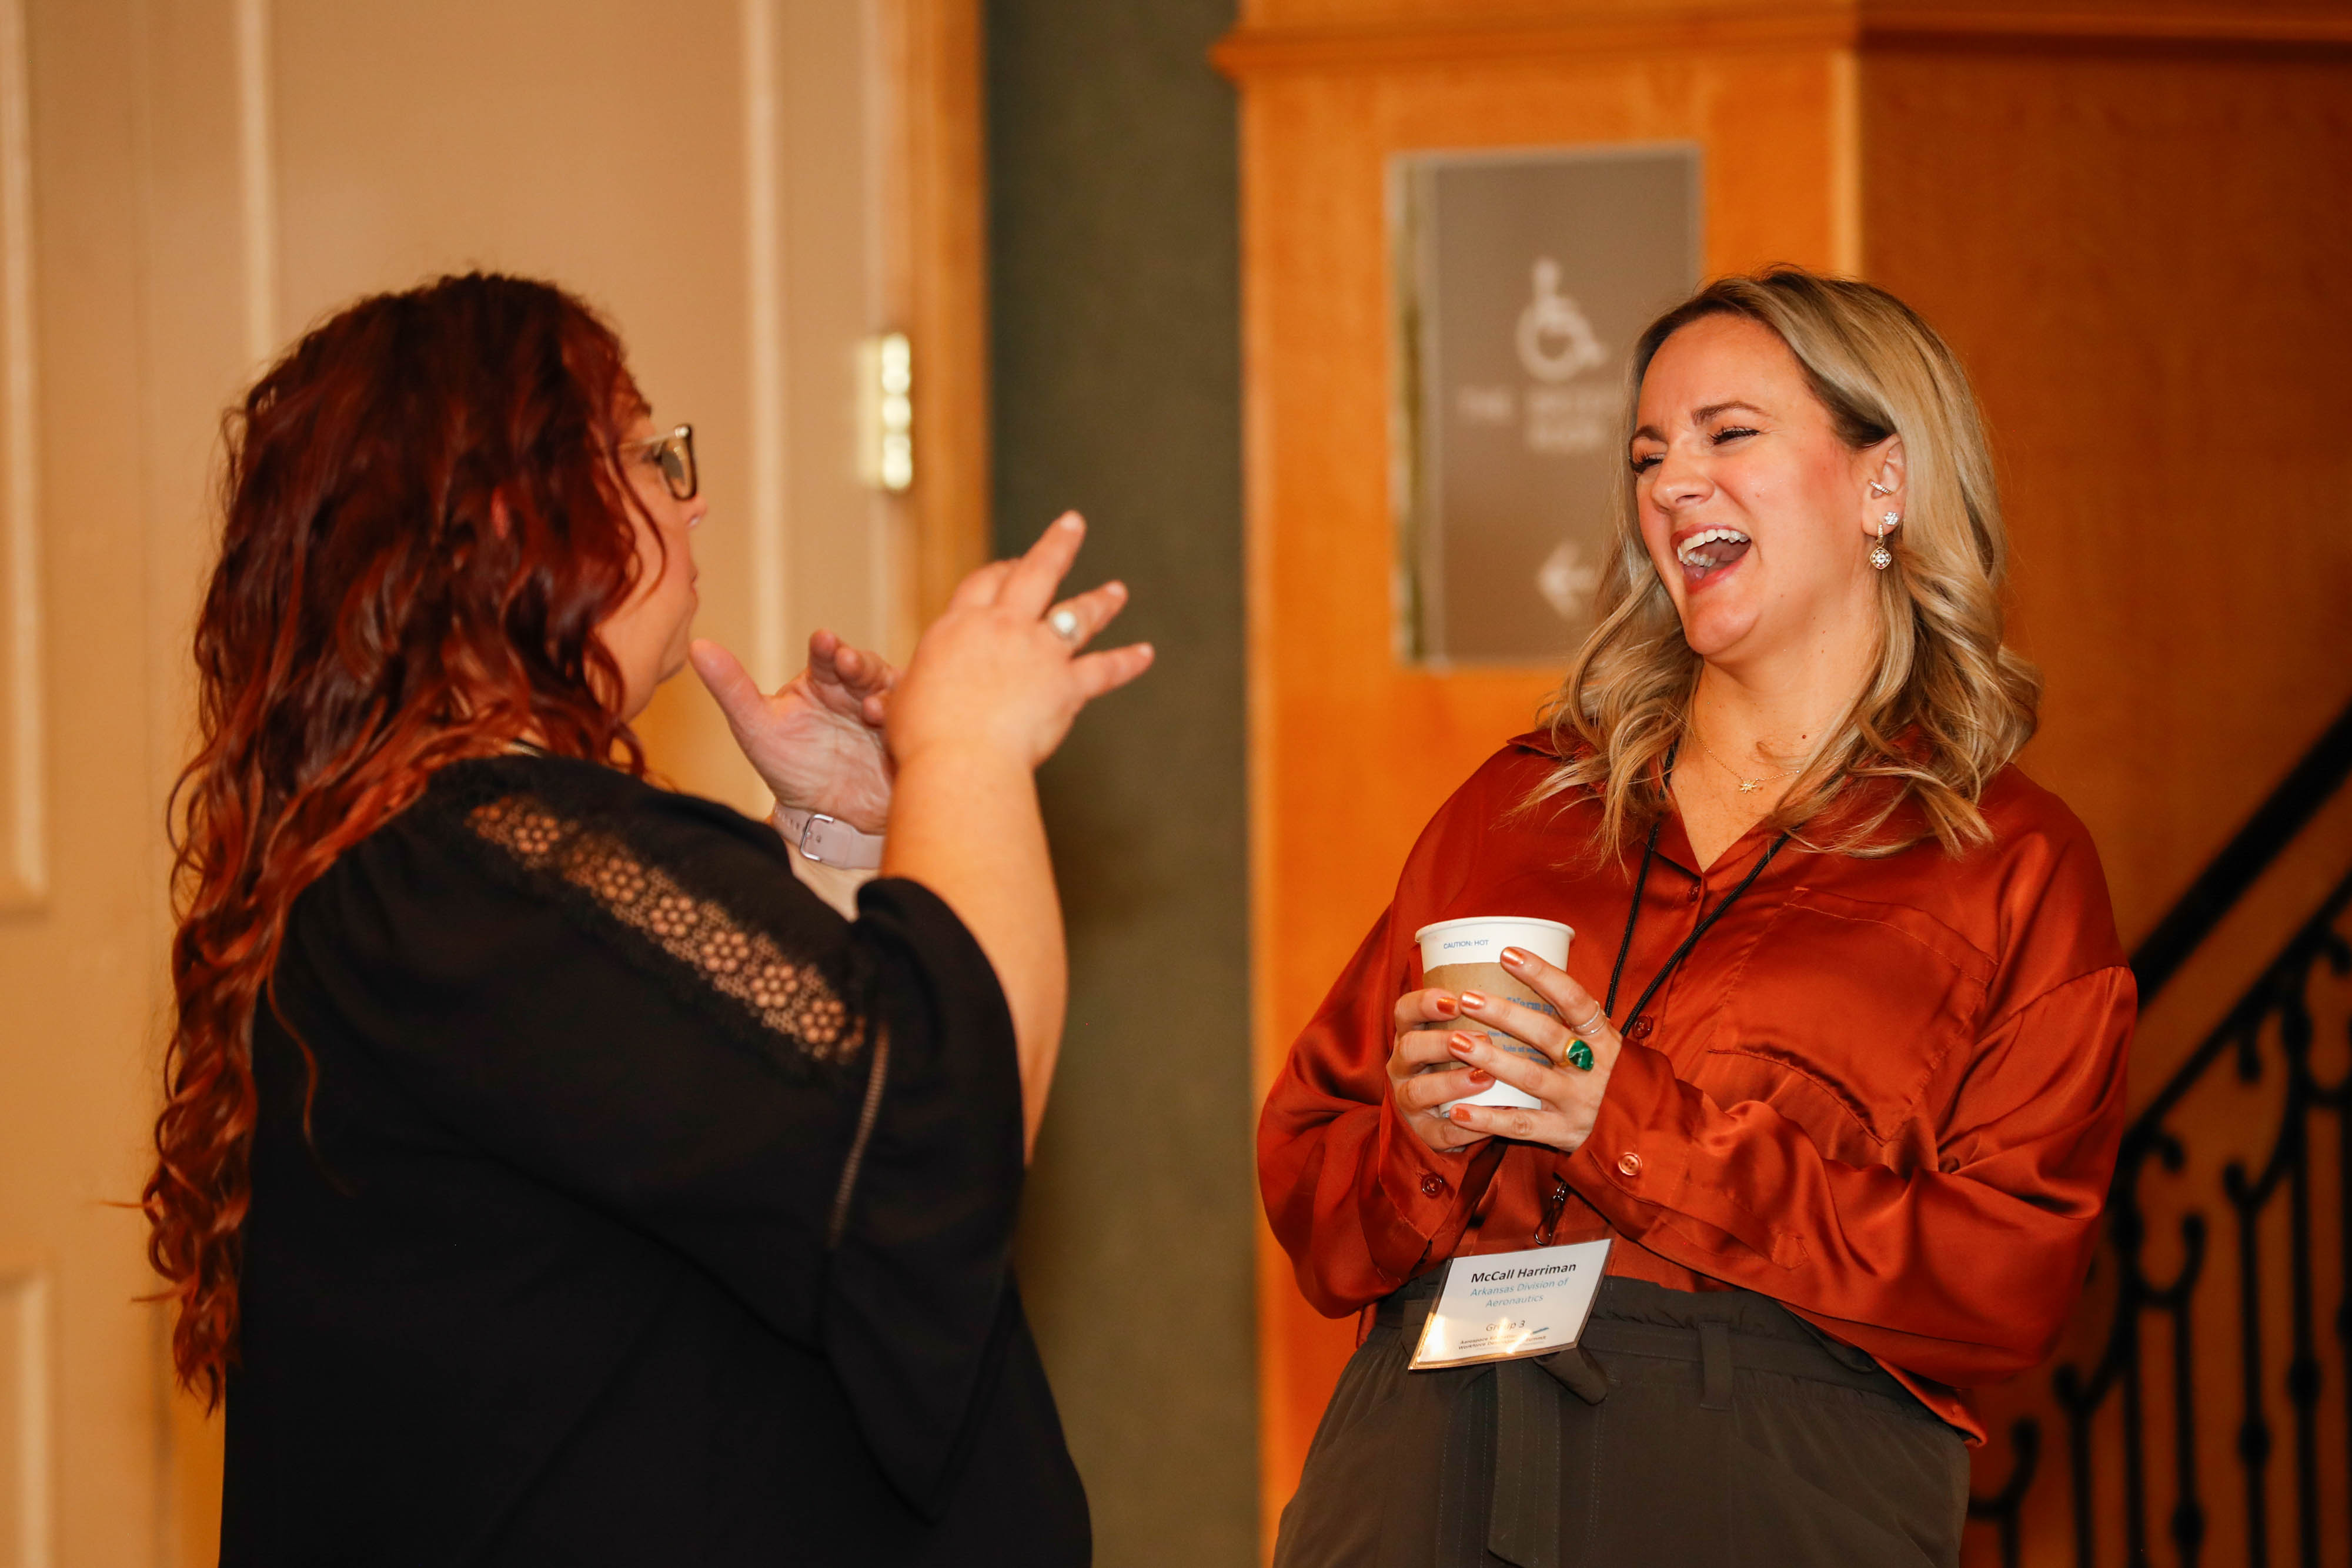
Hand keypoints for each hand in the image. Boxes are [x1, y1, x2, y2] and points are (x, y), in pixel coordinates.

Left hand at [690, 631, 896, 832]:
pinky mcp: (906, 735)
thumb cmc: (790, 769)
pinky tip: (891, 727)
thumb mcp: (756, 728)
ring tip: (872, 709)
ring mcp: (884, 712)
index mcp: (822, 682)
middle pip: (864, 666)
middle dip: (859, 664)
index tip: (824, 642)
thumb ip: (731, 688)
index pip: (825, 655)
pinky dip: (906, 718)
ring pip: (892, 689)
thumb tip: (697, 646)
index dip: (827, 647)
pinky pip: (913, 718)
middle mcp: (855, 691)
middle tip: (849, 666)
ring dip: (884, 693)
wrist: (826, 819)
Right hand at [886, 512, 1152, 772]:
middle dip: (1057, 545)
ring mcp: (1039, 654)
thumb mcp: (902, 705)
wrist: (960, 760)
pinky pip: (1104, 670)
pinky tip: (1145, 654)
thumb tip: (879, 706)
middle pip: (1034, 573)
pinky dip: (1127, 661)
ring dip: (1100, 600)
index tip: (1011, 562)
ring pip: (1076, 615)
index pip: (982, 583)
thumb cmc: (923, 739)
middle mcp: (1003, 628)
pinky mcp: (1066, 686)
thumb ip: (906, 694)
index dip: (998, 570)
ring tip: (1117, 590)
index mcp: (959, 627)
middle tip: (1074, 524)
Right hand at [1388, 988, 1500, 1152]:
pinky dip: (1465, 1128)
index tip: (1456, 999)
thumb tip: (1527, 979)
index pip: (1405, 1011)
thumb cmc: (1465, 1064)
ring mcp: (1409, 1102)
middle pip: (1409, 1048)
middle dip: (1441, 1042)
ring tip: (1485, 1077)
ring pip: (1418, 1091)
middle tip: (1480, 1038)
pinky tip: (1491, 1122)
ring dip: (1451, 1083)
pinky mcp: (1424, 1134)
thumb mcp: (1461, 1036)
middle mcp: (1402, 1066)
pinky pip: (1440, 1133)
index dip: (1425, 1003)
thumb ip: (1479, 1016)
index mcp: (1411, 1035)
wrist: (1450, 1118)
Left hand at [1435, 947, 1623, 1152]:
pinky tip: (1457, 1110)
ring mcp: (1579, 1102)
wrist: (1635, 1130)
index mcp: (1601, 1037)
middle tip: (1468, 998)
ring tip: (1456, 1042)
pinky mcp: (1564, 1132)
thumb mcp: (1595, 1042)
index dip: (1542, 974)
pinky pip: (1520, 1125)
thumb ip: (1565, 1018)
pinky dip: (1487, 1119)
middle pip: (1547, 1035)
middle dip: (1505, 1014)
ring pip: (1530, 1077)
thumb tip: (1514, 971)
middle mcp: (1593, 1067)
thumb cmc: (1601, 1075)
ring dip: (1491, 1059)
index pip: (1574, 999)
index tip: (1507, 953)